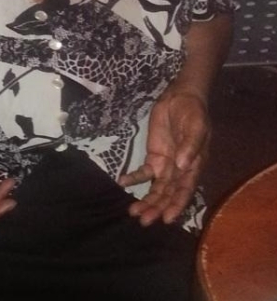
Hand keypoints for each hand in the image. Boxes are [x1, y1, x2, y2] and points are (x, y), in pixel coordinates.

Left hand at [118, 89, 209, 225]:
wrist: (181, 98)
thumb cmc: (193, 113)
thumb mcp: (196, 126)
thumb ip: (190, 145)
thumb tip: (183, 165)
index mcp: (195, 166)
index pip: (185, 190)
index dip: (176, 205)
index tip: (166, 218)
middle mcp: (180, 171)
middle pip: (168, 194)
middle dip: (157, 208)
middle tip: (143, 221)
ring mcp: (166, 165)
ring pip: (156, 188)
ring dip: (146, 200)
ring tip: (133, 212)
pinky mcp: (154, 156)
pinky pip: (144, 172)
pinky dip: (134, 178)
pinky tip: (123, 182)